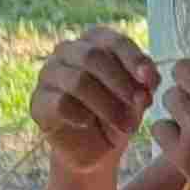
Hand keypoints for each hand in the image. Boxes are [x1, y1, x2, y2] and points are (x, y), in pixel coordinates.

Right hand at [30, 28, 158, 177]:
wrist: (98, 149)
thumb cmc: (120, 113)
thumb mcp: (139, 97)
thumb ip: (144, 83)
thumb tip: (147, 78)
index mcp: (95, 41)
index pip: (114, 41)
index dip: (134, 59)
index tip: (150, 80)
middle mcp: (68, 51)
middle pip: (94, 57)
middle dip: (121, 83)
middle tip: (140, 105)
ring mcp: (49, 75)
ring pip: (78, 80)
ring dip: (108, 105)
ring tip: (127, 125)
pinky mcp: (38, 102)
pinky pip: (60, 103)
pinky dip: (82, 115)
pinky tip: (90, 123)